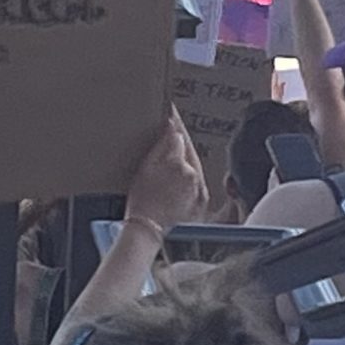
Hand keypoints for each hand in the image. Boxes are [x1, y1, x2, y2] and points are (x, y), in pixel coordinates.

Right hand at [124, 110, 206, 232]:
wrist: (148, 233)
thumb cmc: (141, 204)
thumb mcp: (145, 170)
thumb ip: (160, 148)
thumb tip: (171, 130)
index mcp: (178, 164)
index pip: (178, 136)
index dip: (173, 123)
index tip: (170, 111)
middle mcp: (194, 176)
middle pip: (188, 150)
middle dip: (179, 141)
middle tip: (169, 130)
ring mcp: (200, 190)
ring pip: (193, 167)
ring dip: (183, 160)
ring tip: (168, 160)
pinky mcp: (202, 203)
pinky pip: (196, 183)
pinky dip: (188, 178)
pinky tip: (175, 181)